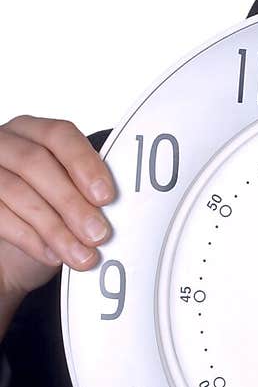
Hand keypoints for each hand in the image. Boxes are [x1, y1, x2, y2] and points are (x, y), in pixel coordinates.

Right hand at [0, 115, 115, 304]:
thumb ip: (86, 188)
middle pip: (36, 163)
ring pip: (17, 192)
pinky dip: (30, 239)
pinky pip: (0, 216)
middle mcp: (5, 143)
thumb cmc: (47, 208)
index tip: (106, 196)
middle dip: (71, 202)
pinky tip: (52, 256)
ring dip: (55, 228)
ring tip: (82, 256)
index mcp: (34, 130)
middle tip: (98, 234)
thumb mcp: (68, 191)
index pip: (59, 135)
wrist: (9, 251)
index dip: (84, 164)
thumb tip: (118, 207)